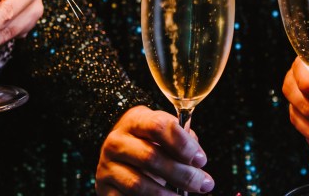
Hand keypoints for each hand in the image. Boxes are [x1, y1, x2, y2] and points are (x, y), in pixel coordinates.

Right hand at [96, 106, 214, 194]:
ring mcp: (107, 166)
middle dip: (182, 174)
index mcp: (134, 121)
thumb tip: (197, 158)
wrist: (120, 159)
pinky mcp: (105, 189)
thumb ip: (182, 140)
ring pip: (139, 184)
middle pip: (150, 156)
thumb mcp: (164, 135)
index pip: (157, 126)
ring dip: (167, 195)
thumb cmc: (149, 144)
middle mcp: (116, 141)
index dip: (183, 144)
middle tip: (204, 183)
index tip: (201, 160)